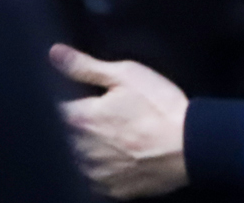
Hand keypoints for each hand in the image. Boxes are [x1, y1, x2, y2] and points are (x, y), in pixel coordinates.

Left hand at [51, 44, 189, 198]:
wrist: (190, 144)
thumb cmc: (160, 108)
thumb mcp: (126, 74)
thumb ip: (86, 66)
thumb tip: (56, 54)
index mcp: (80, 119)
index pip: (53, 110)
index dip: (64, 101)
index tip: (78, 97)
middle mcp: (81, 150)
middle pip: (64, 138)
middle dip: (76, 126)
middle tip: (104, 116)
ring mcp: (96, 173)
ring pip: (78, 160)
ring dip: (87, 149)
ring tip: (114, 137)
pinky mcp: (113, 190)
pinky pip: (96, 179)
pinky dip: (103, 168)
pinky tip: (121, 156)